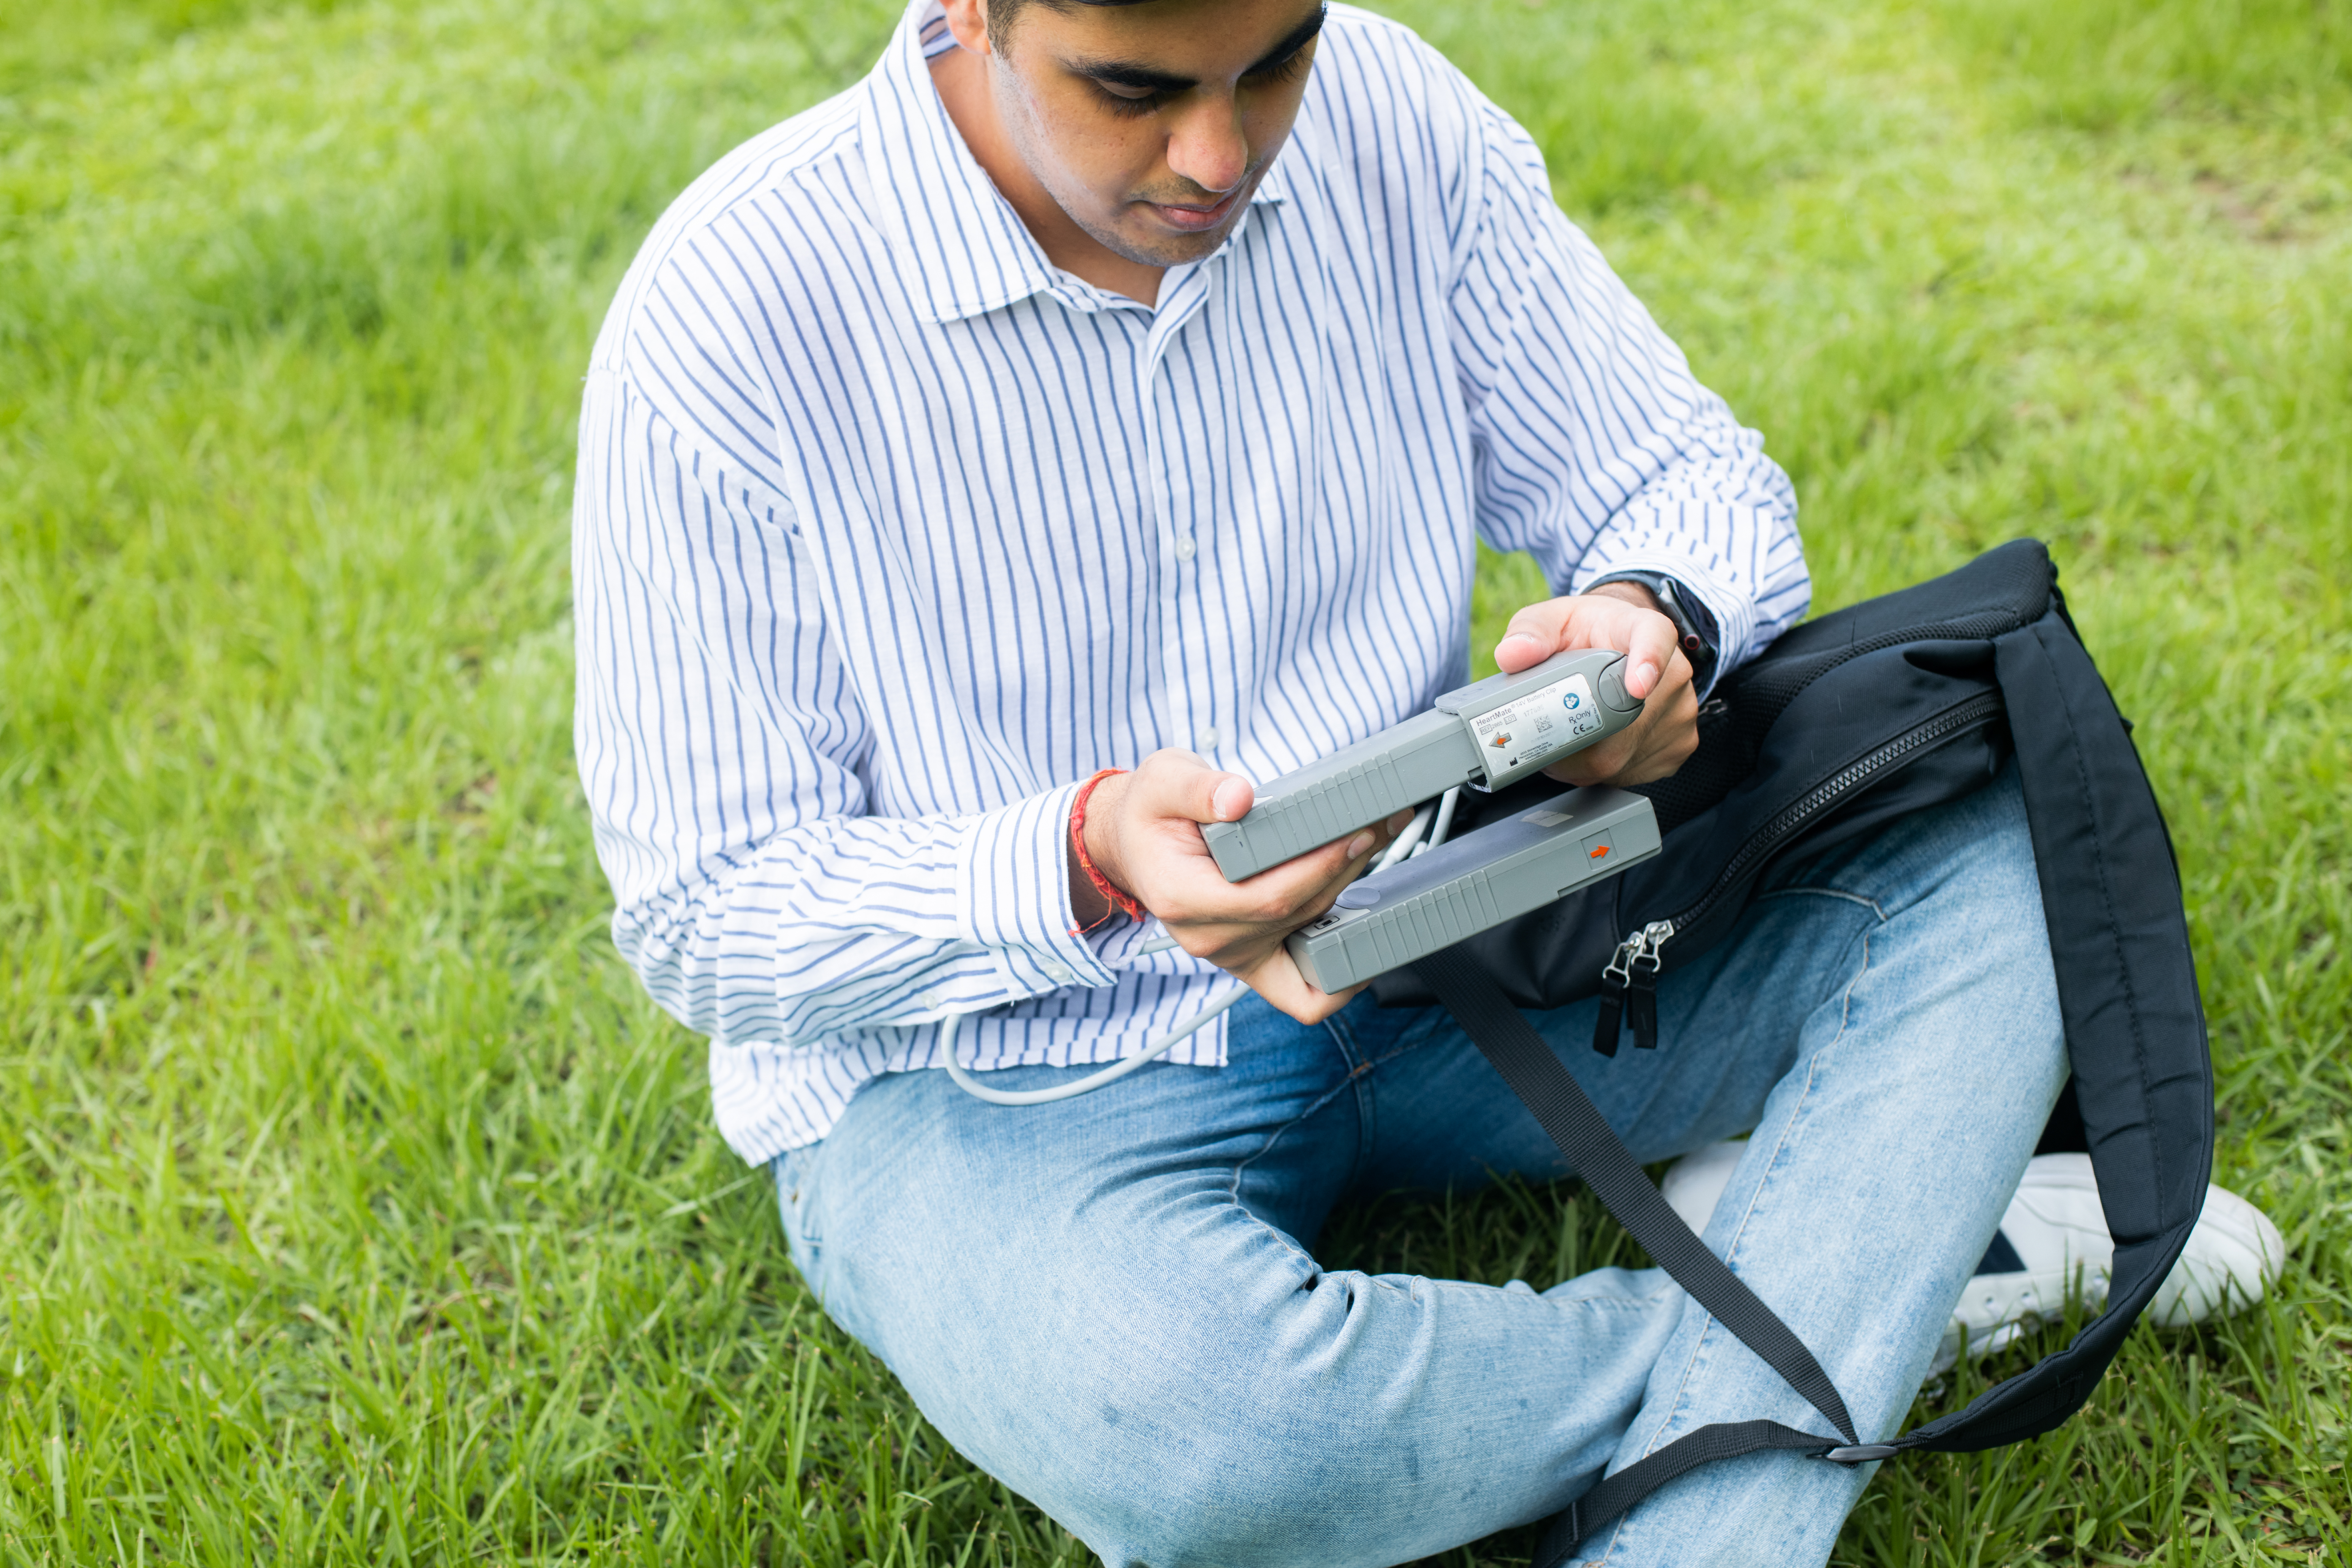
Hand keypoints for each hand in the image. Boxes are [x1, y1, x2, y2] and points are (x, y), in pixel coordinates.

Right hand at [1074, 751, 1411, 1022]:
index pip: (1268, 897)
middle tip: (1382, 822)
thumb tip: (1238, 797)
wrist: (1133, 846)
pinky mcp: (1251, 961)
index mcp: (1184, 898)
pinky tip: (1360, 929)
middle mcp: (1209, 938)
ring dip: (1350, 896)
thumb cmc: (1151, 814)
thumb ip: (1198, 788)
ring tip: (1374, 846)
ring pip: (1309, 938)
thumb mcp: (1162, 780)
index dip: (1319, 869)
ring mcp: (1232, 956)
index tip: (1355, 834)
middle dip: (1347, 867)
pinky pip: (1302, 993)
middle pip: (1297, 913)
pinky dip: (1338, 974)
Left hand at [1493, 582, 1698, 786]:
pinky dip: (1602, 769)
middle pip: (1627, 718)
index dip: (1647, 663)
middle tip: (1543, 733)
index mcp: (1641, 629)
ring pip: (1625, 755)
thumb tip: (1512, 655)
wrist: (1618, 643)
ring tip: (1564, 735)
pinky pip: (1633, 770)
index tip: (1635, 686)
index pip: (1655, 638)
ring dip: (1583, 759)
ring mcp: (1680, 712)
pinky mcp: (1680, 745)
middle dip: (1576, 736)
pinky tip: (1590, 748)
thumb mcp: (1553, 619)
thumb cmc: (1586, 632)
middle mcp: (1672, 672)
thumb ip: (1530, 631)